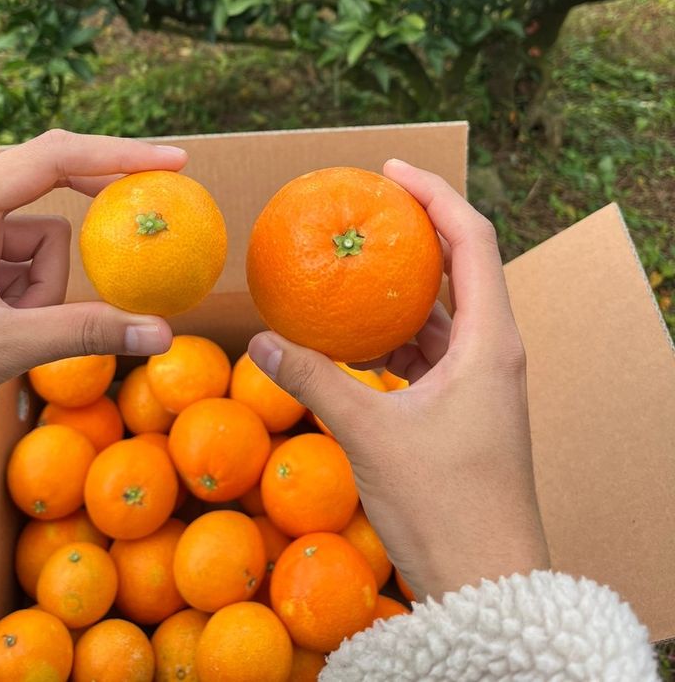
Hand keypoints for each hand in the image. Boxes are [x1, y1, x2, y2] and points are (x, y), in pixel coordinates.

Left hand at [0, 129, 186, 453]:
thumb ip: (83, 333)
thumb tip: (161, 332)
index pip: (50, 159)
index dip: (116, 155)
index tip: (172, 162)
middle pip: (50, 188)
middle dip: (93, 206)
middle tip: (149, 209)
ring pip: (44, 243)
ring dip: (45, 289)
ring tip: (9, 331)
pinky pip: (26, 270)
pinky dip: (32, 301)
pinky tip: (3, 332)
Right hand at [248, 159, 549, 601]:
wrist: (486, 583)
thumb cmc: (441, 505)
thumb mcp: (368, 433)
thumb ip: (313, 378)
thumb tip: (258, 339)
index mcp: (490, 341)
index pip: (472, 238)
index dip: (435, 193)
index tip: (390, 170)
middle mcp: (496, 350)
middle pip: (464, 264)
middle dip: (419, 228)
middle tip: (368, 204)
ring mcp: (484, 380)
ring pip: (448, 311)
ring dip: (406, 285)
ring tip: (356, 262)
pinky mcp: (468, 407)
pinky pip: (435, 350)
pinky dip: (399, 334)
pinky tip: (356, 335)